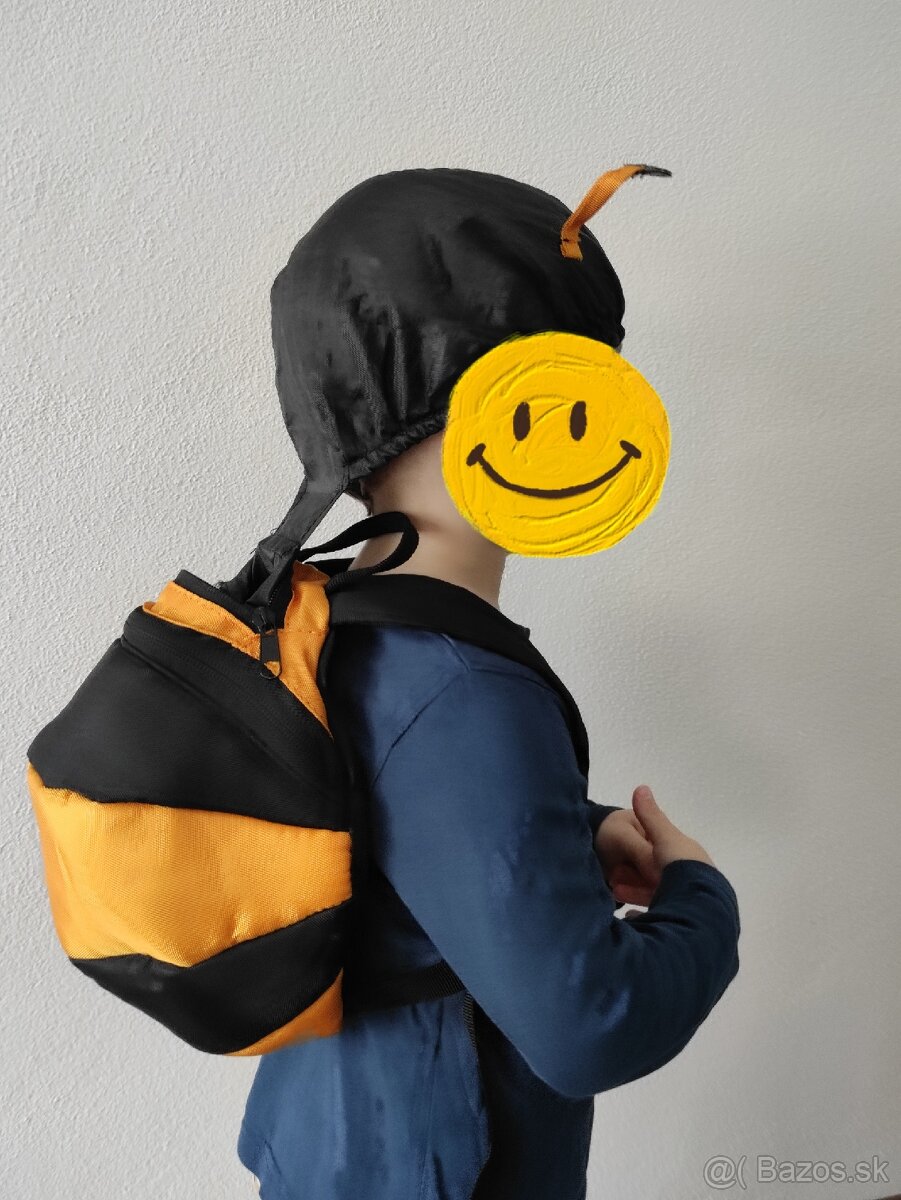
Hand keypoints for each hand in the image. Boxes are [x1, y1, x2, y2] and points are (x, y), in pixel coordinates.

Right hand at [594, 785, 716, 906]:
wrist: (699, 907)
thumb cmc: (682, 868)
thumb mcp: (664, 837)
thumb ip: (651, 817)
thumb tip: (641, 787)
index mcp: (690, 858)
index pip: (665, 851)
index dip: (643, 850)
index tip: (623, 854)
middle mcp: (692, 880)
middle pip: (659, 875)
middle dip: (635, 875)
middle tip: (613, 877)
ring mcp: (688, 903)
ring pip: (657, 895)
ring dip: (635, 892)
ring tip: (615, 893)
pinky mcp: (681, 923)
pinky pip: (657, 917)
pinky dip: (642, 915)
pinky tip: (628, 916)